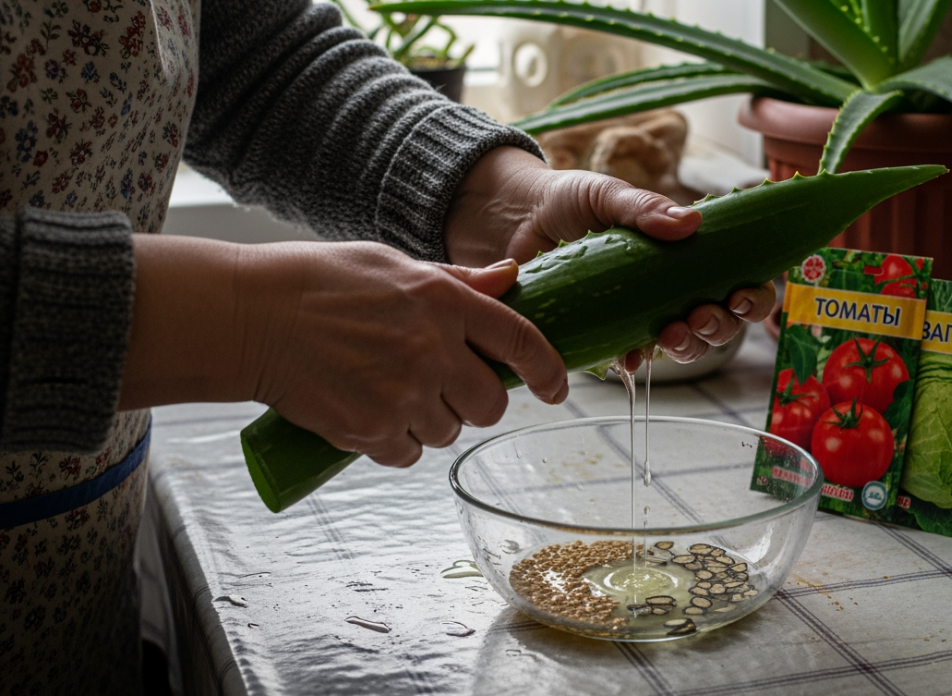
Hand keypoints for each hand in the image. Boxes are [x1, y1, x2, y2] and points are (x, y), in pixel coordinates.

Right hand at [248, 243, 568, 465]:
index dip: (548, 370)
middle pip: (490, 405)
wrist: (247, 317)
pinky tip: (366, 413)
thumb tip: (509, 279)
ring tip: (388, 391)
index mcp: (444, 302)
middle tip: (443, 389)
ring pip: (448, 432)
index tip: (556, 388)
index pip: (521, 341)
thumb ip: (456, 282)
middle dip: (475, 404)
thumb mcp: (392, 264)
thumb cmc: (316, 283)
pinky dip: (393, 443)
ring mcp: (402, 394)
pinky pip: (407, 454)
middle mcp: (432, 350)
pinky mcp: (370, 429)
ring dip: (429, 422)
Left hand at [443, 147, 775, 363]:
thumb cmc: (565, 200)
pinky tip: (629, 357)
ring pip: (685, 345)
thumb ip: (643, 208)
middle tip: (700, 315)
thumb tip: (691, 223)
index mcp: (685, 253)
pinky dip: (635, 361)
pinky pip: (630, 357)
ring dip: (689, 346)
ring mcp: (640, 313)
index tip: (739, 295)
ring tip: (670, 334)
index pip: (739, 280)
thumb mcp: (606, 194)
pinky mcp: (605, 333)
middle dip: (719, 326)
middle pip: (719, 322)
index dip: (751, 296)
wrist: (509, 218)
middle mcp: (671, 286)